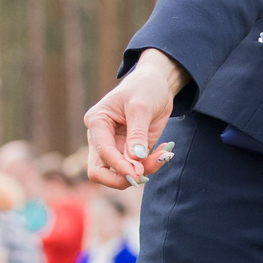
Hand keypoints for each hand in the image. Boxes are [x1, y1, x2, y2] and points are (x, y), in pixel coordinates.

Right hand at [84, 49, 186, 189]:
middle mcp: (101, 137)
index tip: (138, 174)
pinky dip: (151, 165)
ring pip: (120, 173)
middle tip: (144, 176)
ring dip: (143, 171)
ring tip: (164, 155)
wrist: (157, 84)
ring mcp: (114, 146)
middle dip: (121, 179)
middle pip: (99, 172)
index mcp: (97, 122)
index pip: (102, 153)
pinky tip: (165, 152)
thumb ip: (137, 135)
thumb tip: (134, 161)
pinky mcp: (130, 151)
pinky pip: (137, 167)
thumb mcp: (141, 108)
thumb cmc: (145, 88)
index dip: (119, 166)